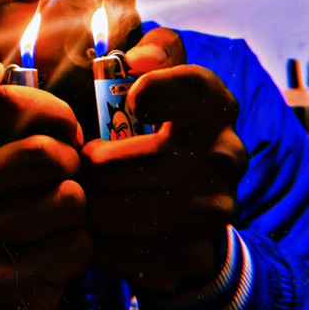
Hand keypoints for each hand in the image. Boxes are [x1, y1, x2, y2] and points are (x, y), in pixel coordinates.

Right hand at [0, 59, 91, 309]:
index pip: (1, 100)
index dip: (51, 108)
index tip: (63, 125)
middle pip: (41, 152)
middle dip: (71, 157)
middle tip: (67, 168)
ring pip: (66, 198)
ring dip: (77, 201)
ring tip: (57, 209)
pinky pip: (75, 246)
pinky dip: (79, 244)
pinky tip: (53, 247)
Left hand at [82, 29, 247, 292]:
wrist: (197, 215)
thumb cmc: (163, 136)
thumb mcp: (166, 87)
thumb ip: (157, 54)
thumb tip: (138, 57)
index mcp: (214, 108)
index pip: (192, 86)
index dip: (158, 87)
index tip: (134, 100)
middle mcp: (224, 157)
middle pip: (125, 162)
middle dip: (91, 165)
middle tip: (84, 165)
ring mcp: (212, 211)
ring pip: (112, 210)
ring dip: (89, 202)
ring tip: (91, 193)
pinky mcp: (189, 255)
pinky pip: (114, 249)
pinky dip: (97, 239)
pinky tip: (104, 226)